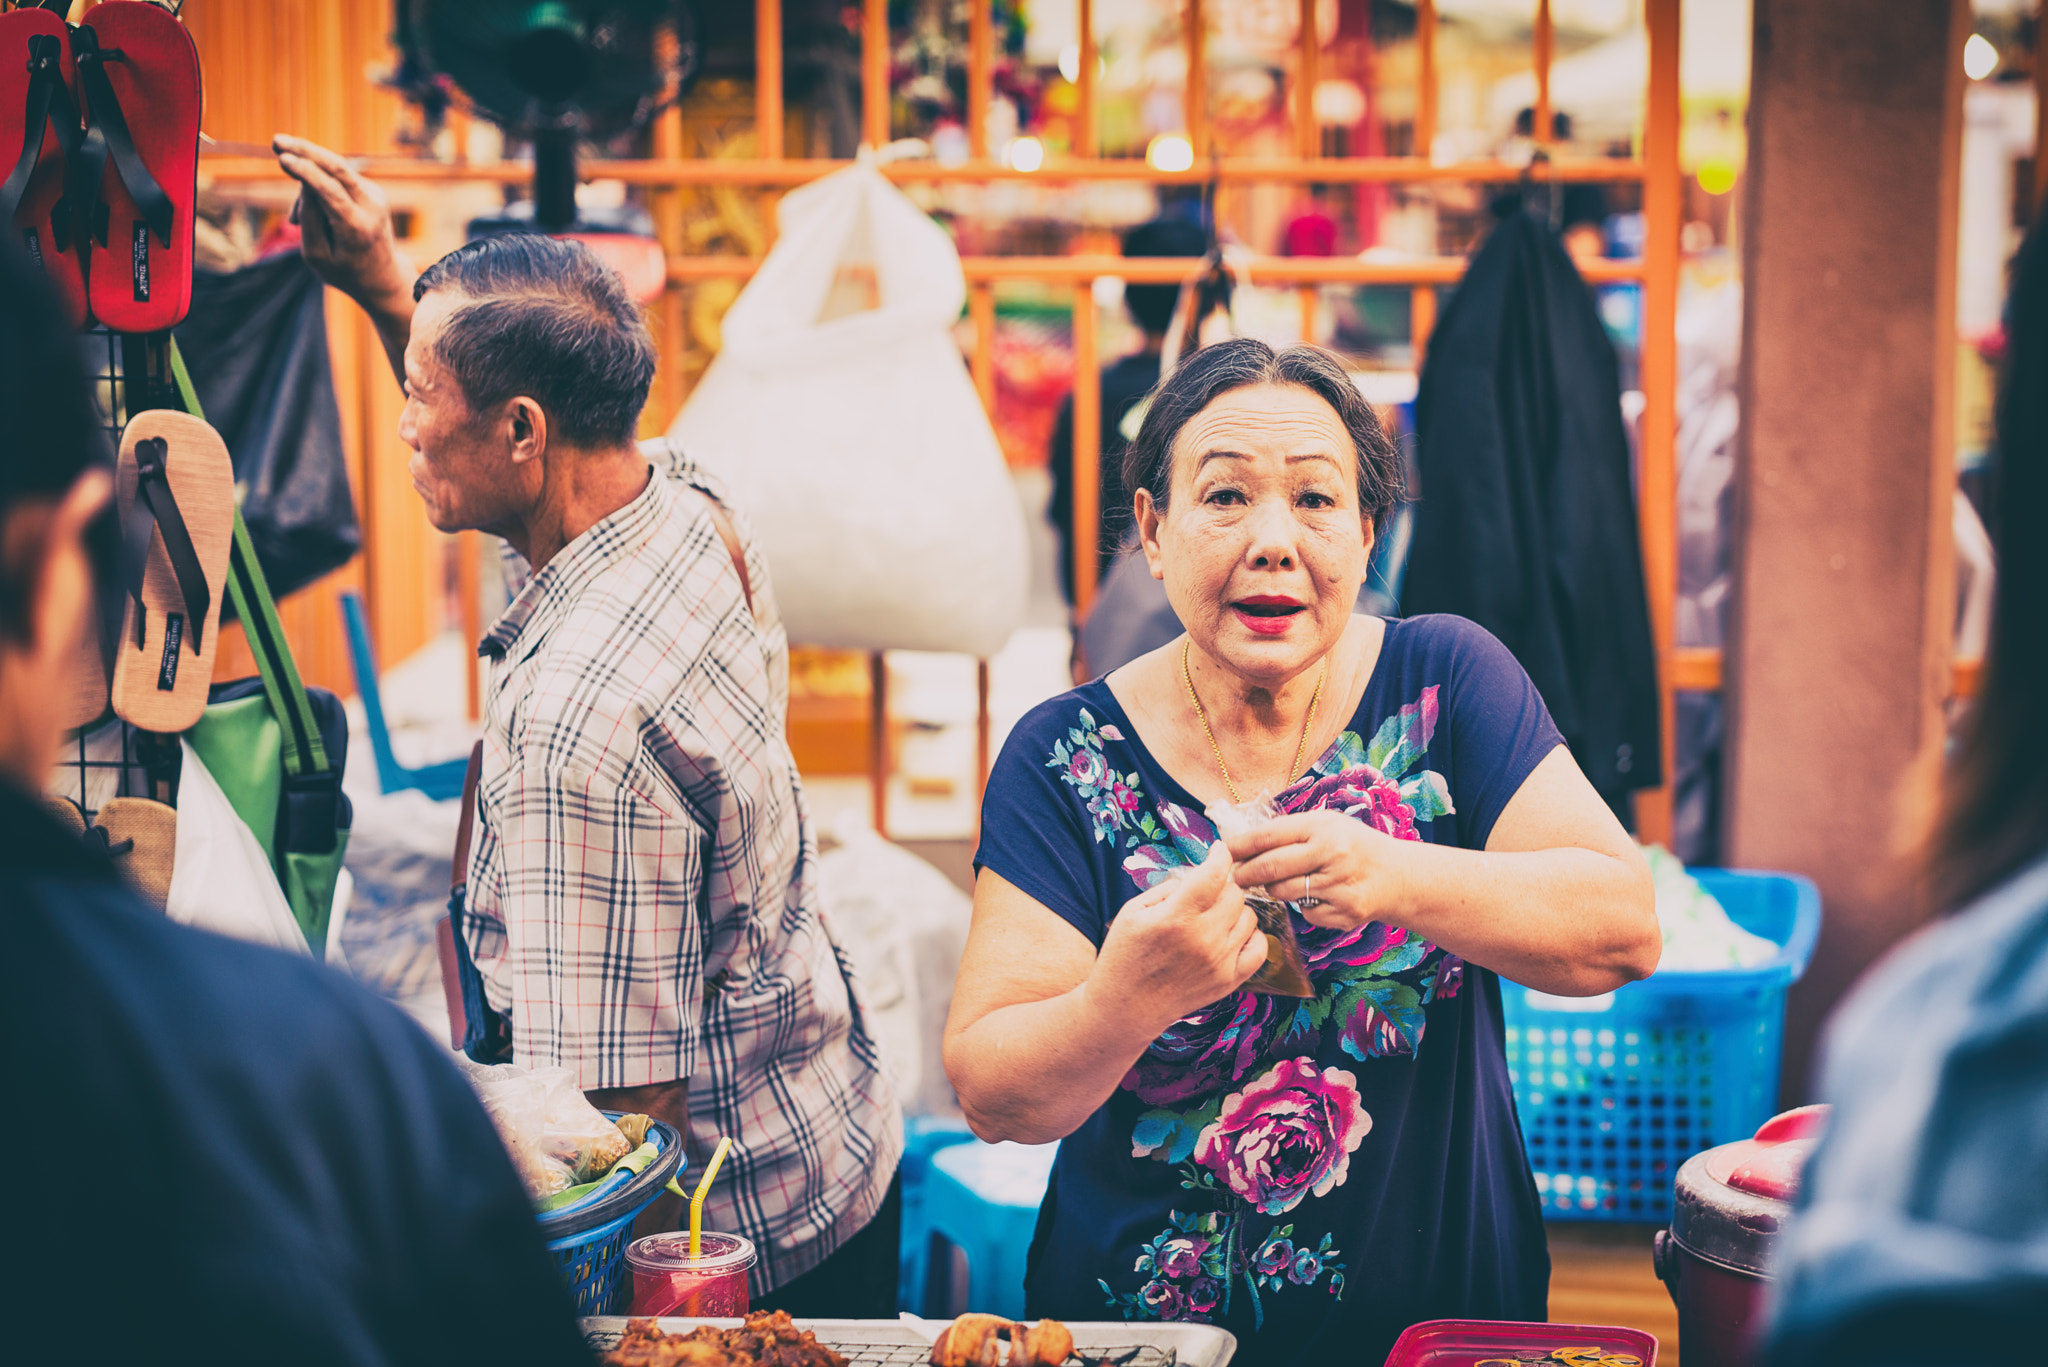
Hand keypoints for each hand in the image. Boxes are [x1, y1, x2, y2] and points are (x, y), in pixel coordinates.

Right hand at [273, 134, 413, 308]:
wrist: (382, 277)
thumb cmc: (344, 271)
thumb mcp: (318, 255)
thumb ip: (310, 219)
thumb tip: (304, 182)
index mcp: (357, 227)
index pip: (331, 191)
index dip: (306, 172)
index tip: (282, 158)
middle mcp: (371, 206)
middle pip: (338, 168)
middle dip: (305, 150)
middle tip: (275, 140)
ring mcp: (374, 195)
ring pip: (335, 169)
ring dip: (307, 172)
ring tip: (295, 210)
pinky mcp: (370, 190)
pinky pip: (337, 179)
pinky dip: (317, 188)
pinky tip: (312, 216)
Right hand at [1092, 841, 1264, 1033]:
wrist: (1125, 1008)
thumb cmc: (1124, 955)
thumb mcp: (1132, 912)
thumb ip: (1168, 888)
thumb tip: (1199, 874)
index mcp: (1176, 918)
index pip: (1214, 874)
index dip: (1220, 855)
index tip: (1218, 850)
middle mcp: (1203, 939)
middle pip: (1235, 894)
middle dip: (1223, 886)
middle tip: (1207, 892)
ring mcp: (1219, 962)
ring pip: (1249, 917)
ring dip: (1234, 911)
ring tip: (1214, 917)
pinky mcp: (1229, 981)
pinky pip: (1259, 948)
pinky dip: (1251, 936)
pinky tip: (1232, 935)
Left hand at [1225, 810, 1416, 932]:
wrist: (1397, 876)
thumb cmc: (1353, 845)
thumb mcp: (1327, 824)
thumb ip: (1290, 830)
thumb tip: (1243, 842)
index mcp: (1322, 827)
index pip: (1268, 836)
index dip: (1240, 846)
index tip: (1224, 851)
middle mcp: (1331, 854)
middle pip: (1270, 868)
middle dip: (1244, 874)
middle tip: (1233, 877)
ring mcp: (1338, 885)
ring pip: (1283, 893)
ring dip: (1271, 890)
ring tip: (1274, 884)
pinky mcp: (1344, 912)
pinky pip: (1305, 913)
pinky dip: (1302, 907)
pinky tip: (1314, 896)